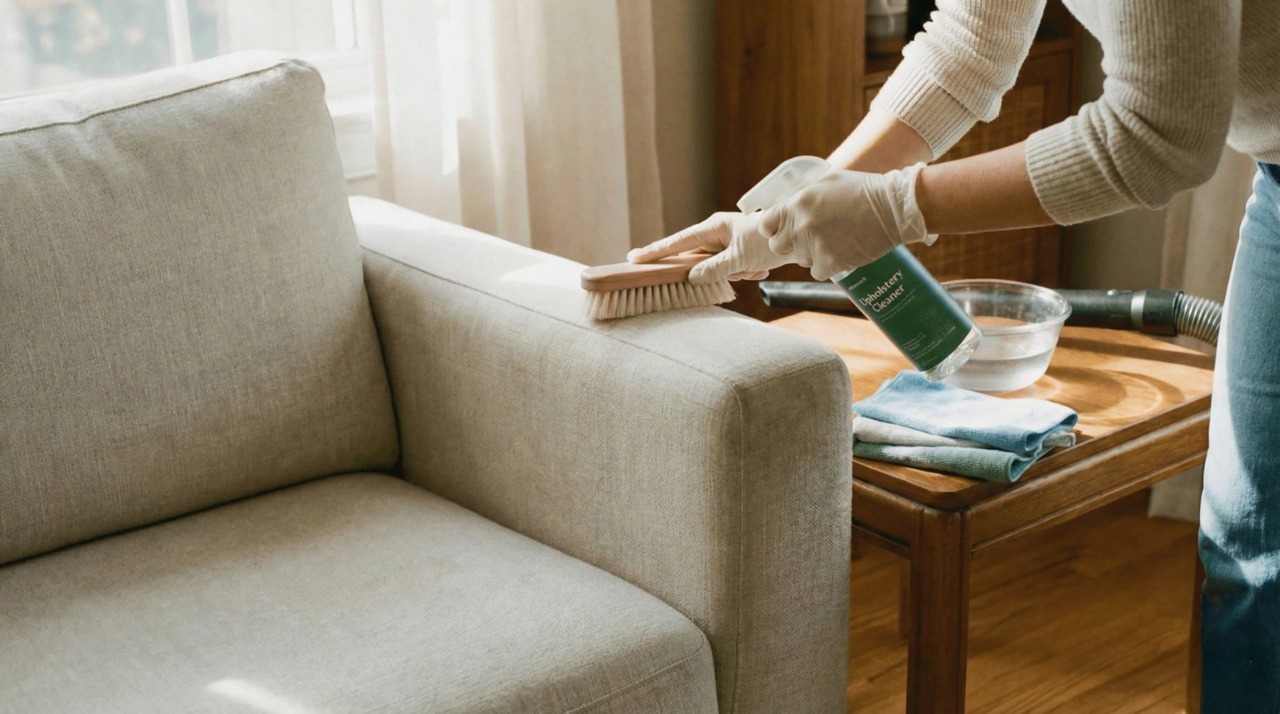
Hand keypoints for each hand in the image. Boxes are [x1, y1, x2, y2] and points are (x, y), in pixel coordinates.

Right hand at [627, 211, 791, 284]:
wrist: (798, 237)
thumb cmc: (769, 241)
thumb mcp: (740, 259)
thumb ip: (713, 269)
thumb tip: (691, 278)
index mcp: (713, 228)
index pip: (677, 243)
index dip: (655, 252)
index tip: (633, 258)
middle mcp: (716, 234)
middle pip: (698, 261)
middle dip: (718, 271)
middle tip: (738, 268)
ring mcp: (726, 244)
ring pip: (716, 270)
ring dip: (736, 273)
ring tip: (755, 266)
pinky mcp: (736, 254)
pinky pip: (731, 271)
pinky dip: (745, 273)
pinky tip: (760, 268)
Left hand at [762, 163, 933, 280]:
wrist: (892, 208)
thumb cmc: (862, 189)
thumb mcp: (827, 179)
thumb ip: (803, 192)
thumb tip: (786, 200)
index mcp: (797, 203)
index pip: (766, 225)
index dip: (773, 229)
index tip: (782, 230)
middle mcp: (801, 225)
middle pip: (778, 247)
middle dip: (790, 244)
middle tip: (808, 239)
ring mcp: (814, 246)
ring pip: (801, 260)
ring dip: (813, 254)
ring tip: (834, 240)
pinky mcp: (830, 263)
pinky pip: (817, 272)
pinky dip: (828, 266)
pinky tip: (841, 252)